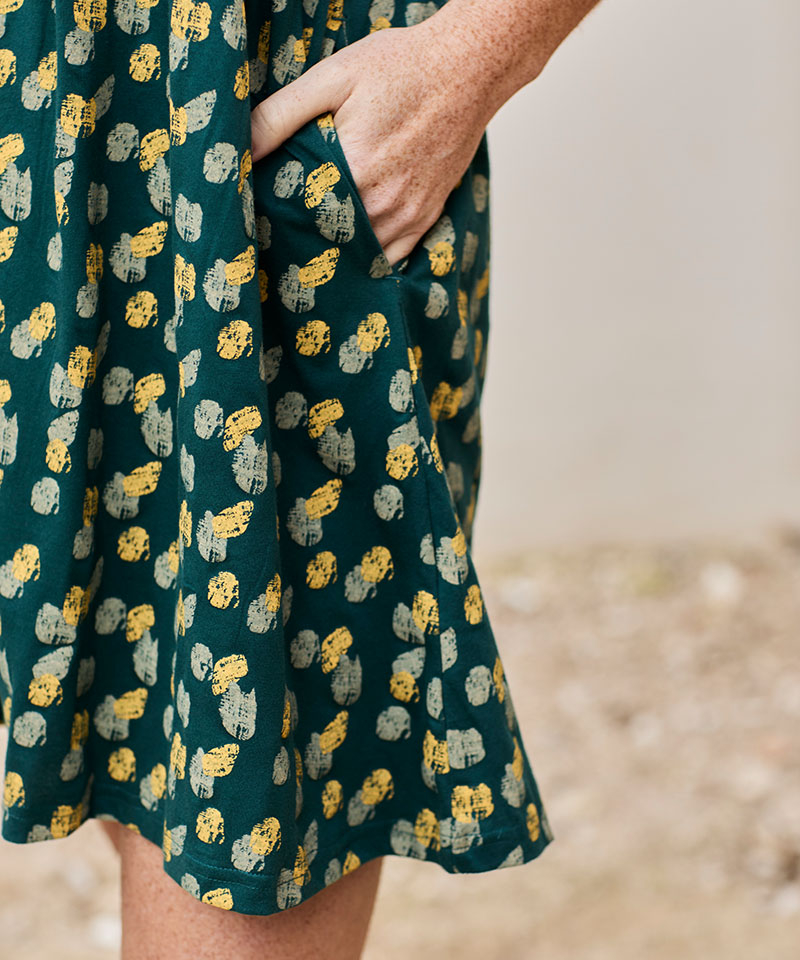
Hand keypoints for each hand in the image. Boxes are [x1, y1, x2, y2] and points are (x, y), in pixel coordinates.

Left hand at [250, 20, 494, 266]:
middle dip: (305, 243)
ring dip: (337, 255)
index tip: (262, 224)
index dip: (279, 223)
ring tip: (312, 252)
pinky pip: (392, 258)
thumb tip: (242, 148)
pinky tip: (350, 256)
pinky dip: (369, 261)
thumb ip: (282, 114)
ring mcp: (406, 215)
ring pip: (360, 256)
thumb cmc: (400, 68)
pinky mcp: (425, 218)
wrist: (467, 70)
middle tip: (280, 244)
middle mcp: (382, 203)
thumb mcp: (332, 77)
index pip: (300, 216)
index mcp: (353, 170)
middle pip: (329, 241)